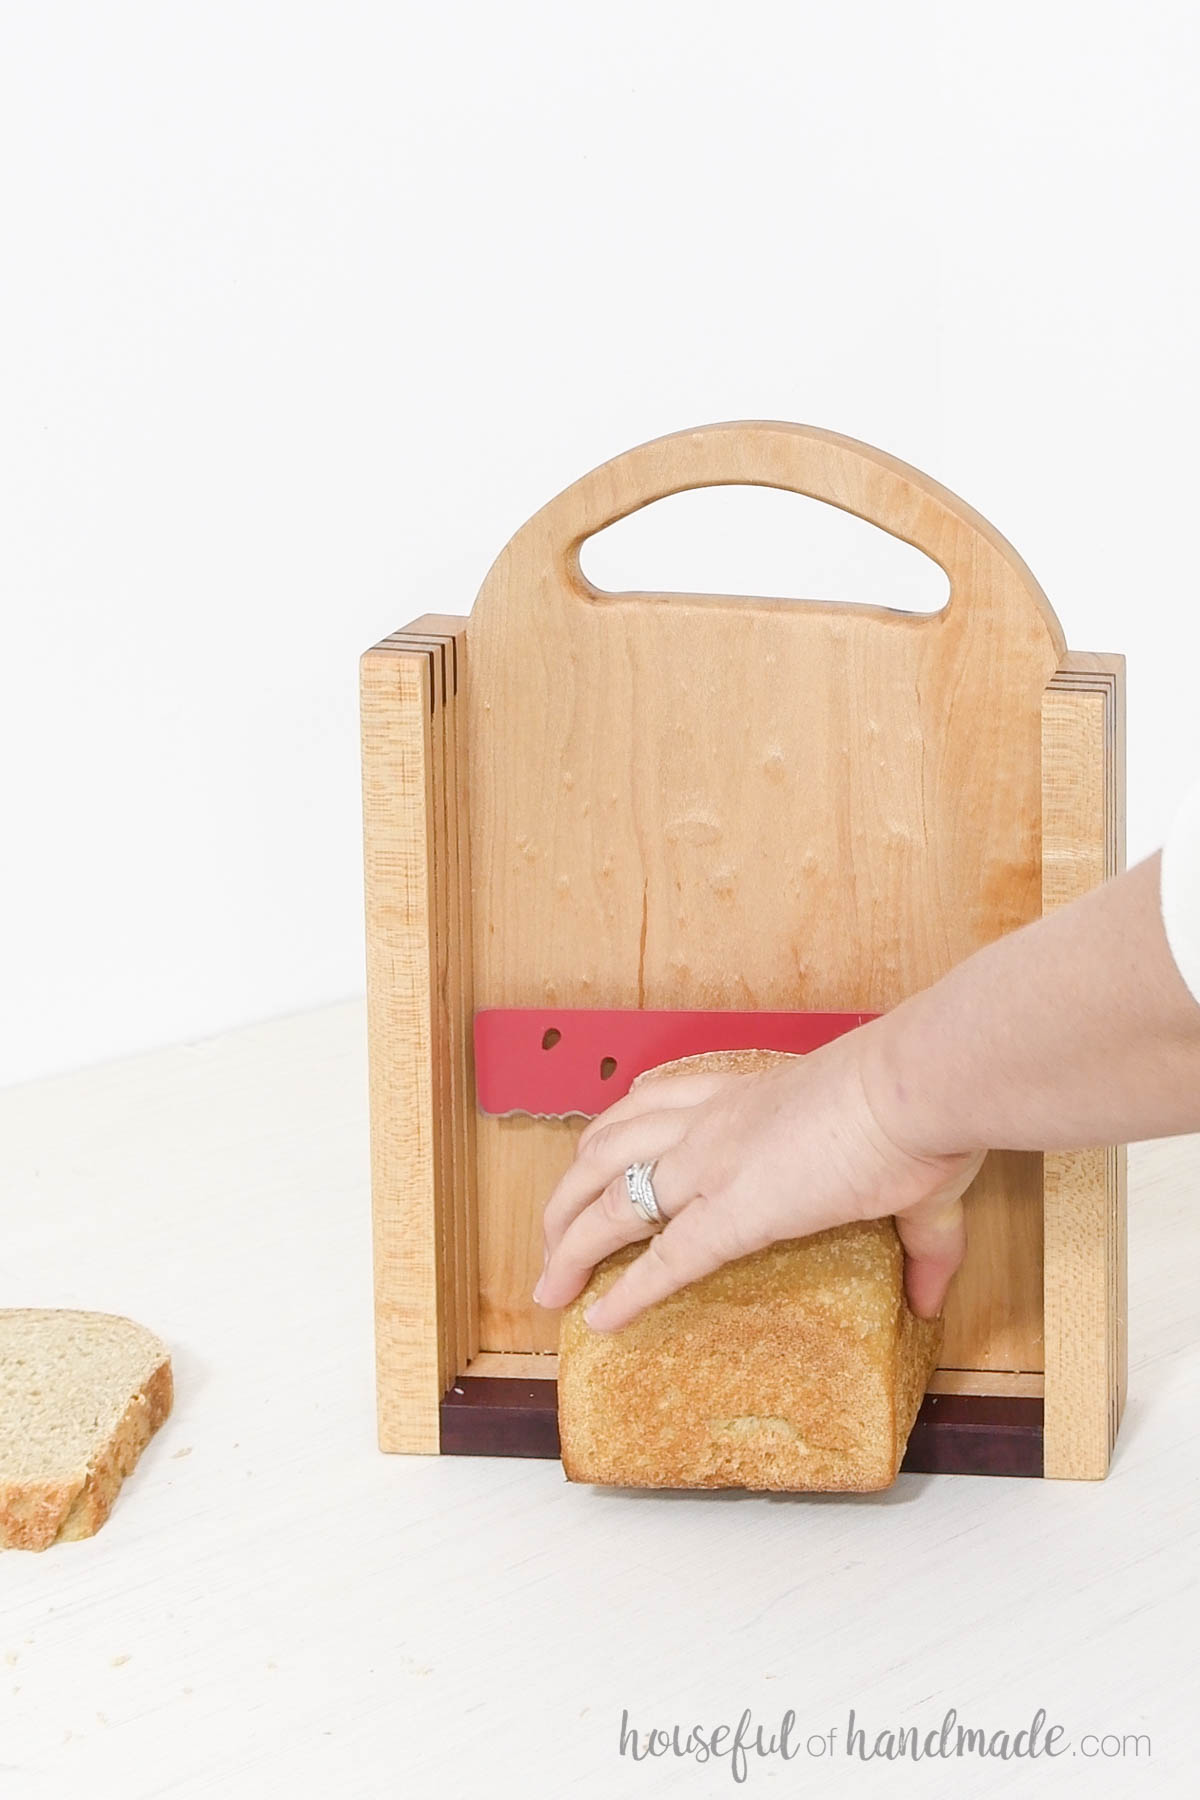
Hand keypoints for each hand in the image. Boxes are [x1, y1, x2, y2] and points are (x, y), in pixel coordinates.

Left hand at [533, 1023, 985, 1332]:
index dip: (609, 1140)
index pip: (650, 1108)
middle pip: (604, 1150)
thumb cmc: (916, 1115)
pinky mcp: (730, 1214)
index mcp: (744, 1099)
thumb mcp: (910, 1174)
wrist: (917, 1089)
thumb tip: (933, 1300)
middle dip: (566, 1196)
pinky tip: (600, 1320)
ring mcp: (712, 1166)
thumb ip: (921, 1242)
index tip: (586, 1166)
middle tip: (549, 1236)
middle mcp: (711, 1126)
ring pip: (609, 1200)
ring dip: (568, 1242)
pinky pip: (659, 1260)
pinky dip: (624, 1294)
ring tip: (550, 1282)